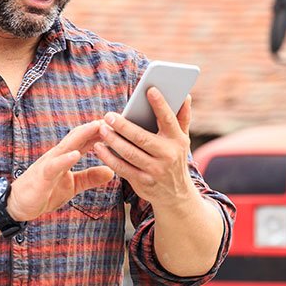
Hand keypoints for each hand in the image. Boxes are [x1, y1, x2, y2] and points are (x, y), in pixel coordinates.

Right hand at [6, 120, 115, 221]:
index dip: (103, 132)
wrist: (18, 205)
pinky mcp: (41, 175)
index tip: (121, 126)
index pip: (86, 140)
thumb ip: (89, 177)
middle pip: (79, 136)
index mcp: (65, 156)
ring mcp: (49, 163)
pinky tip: (75, 154)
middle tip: (115, 119)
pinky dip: (65, 158)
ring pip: (68, 145)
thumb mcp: (72, 186)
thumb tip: (111, 171)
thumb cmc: (44, 192)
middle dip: (96, 127)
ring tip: (98, 126)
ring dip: (83, 135)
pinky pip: (54, 165)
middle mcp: (58, 155)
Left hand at [93, 88, 198, 207]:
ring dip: (113, 140)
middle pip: (142, 137)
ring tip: (101, 129)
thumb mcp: (182, 139)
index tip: (149, 89)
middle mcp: (168, 155)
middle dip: (123, 126)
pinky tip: (99, 148)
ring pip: (129, 153)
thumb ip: (182, 117)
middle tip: (109, 116)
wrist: (176, 195)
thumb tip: (185, 95)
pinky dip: (109, 158)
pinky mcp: (143, 182)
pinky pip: (122, 168)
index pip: (168, 119)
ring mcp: (155, 170)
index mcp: (177, 140)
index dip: (160, 104)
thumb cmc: (175, 158)